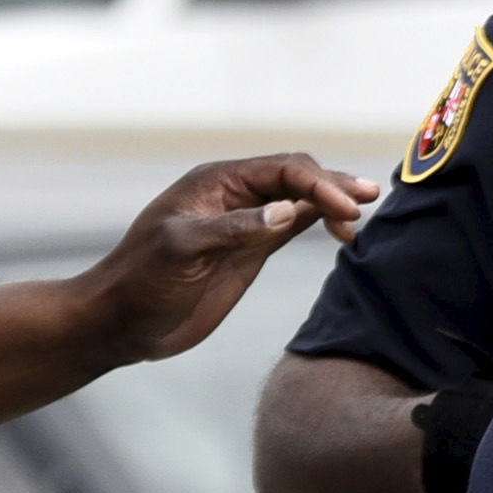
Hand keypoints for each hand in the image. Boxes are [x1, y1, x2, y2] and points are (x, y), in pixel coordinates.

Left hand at [76, 155, 381, 365]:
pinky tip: (340, 230)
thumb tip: (289, 210)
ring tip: (362, 212)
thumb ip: (235, 228)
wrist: (124, 322)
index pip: (282, 171)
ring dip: (331, 203)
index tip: (346, 211)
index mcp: (216, 184)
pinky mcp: (250, 252)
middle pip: (296, 177)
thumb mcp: (184, 249)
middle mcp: (235, 196)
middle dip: (333, 186)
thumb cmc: (142, 281)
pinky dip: (319, 223)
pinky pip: (292, 226)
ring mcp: (246, 224)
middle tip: (369, 200)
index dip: (319, 185)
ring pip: (299, 200)